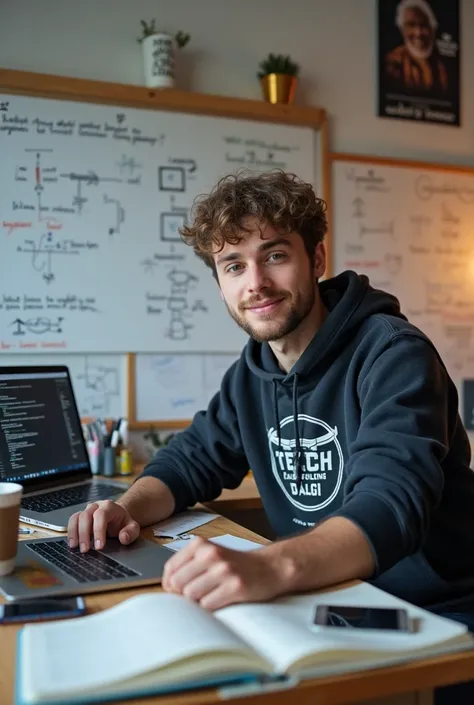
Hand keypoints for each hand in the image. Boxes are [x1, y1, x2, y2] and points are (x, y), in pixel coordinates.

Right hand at [67, 500, 139, 552]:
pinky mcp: (80, 517)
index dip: (98, 530)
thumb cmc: (123, 522)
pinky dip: (70, 532)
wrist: (117, 517)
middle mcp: (96, 506)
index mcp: (109, 506)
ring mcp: (86, 511)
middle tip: (85, 550)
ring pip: (76, 518)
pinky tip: (72, 544)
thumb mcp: (133, 527)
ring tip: (75, 547)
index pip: (101, 515)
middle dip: (84, 534)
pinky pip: (72, 522)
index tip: (99, 546)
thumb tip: (123, 538)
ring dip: (74, 533)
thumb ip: (131, 532)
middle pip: (85, 516)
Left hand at [162, 537, 283, 609]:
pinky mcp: (235, 587)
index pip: (170, 568)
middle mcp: (211, 554)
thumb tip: (167, 586)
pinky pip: (208, 605)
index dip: (170, 584)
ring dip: (198, 601)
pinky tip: (221, 600)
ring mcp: (224, 570)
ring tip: (211, 595)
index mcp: (201, 545)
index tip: (178, 590)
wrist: (269, 568)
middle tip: (198, 594)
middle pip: (178, 584)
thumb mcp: (210, 555)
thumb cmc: (235, 565)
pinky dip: (211, 607)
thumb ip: (188, 565)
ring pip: (191, 595)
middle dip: (183, 594)